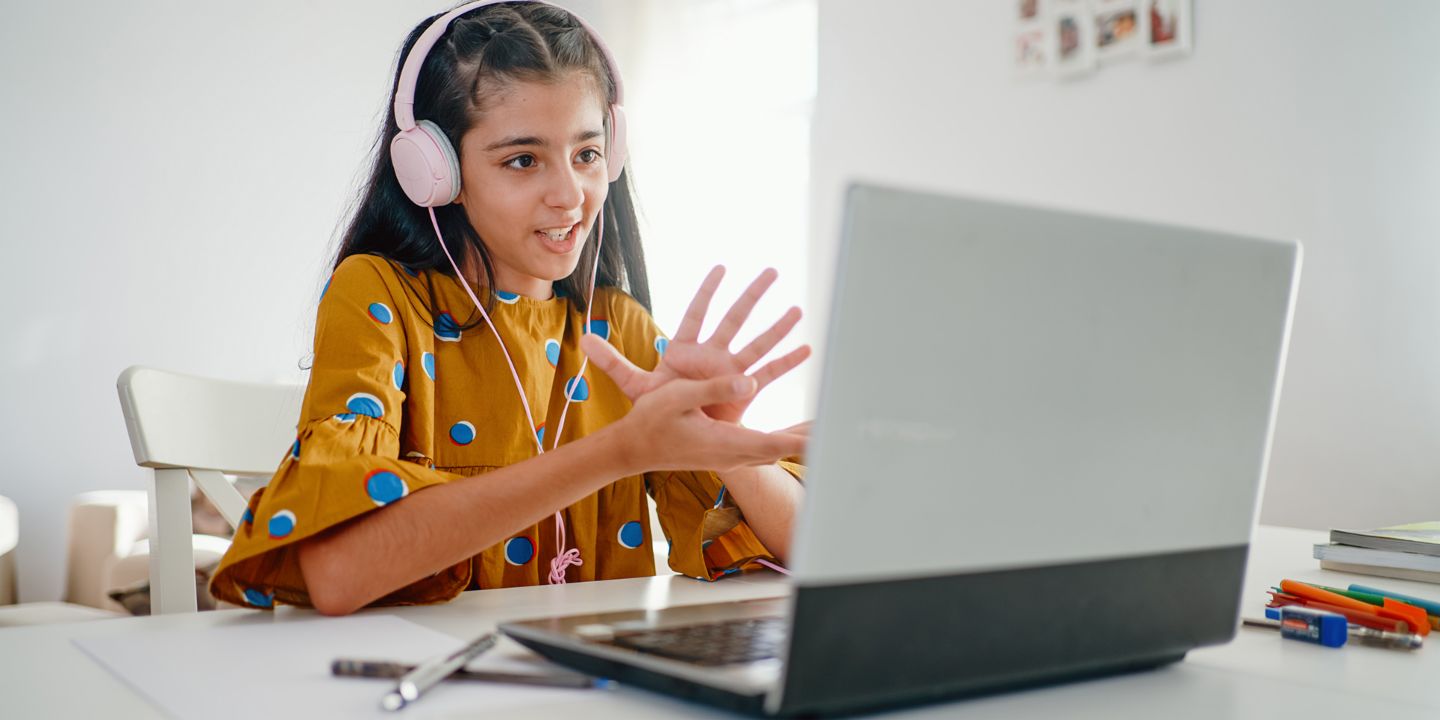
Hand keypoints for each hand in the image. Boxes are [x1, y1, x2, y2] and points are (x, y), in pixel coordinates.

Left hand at [581, 266, 810, 423]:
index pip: (697, 313)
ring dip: (776, 327)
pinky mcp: (742, 390)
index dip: (707, 291)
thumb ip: (613, 362)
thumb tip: (584, 338)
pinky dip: (786, 362)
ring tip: (797, 309)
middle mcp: (712, 355)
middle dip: (752, 296)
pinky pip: (768, 373)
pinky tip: (806, 348)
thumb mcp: (636, 385)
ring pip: (756, 343)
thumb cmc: (659, 408)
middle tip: (771, 272)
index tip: (721, 268)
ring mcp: (729, 371)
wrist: (676, 435)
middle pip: (734, 319)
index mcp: (686, 349)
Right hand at [612, 374, 807, 473]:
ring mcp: (730, 457)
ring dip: (799, 441)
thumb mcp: (679, 397)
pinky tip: (794, 437)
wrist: (634, 449)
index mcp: (723, 443)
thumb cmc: (651, 420)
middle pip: (780, 452)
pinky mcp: (727, 453)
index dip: (801, 442)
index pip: (772, 445)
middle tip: (839, 436)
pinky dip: (783, 442)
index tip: (826, 439)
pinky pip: (762, 449)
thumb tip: (748, 381)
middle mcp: (732, 455)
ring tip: (824, 433)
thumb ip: (713, 389)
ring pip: (773, 452)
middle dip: (809, 443)